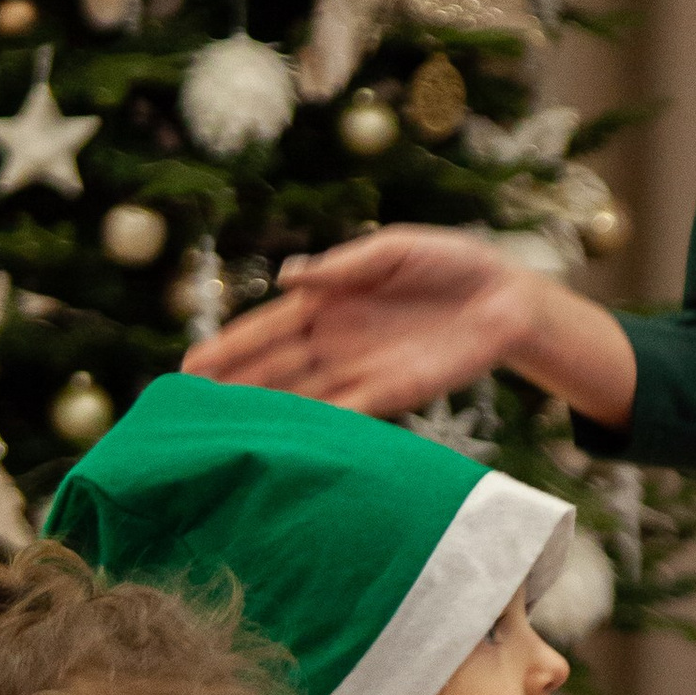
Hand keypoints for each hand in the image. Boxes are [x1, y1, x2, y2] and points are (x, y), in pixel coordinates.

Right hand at [190, 227, 539, 412]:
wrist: (505, 299)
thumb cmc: (449, 263)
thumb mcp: (395, 249)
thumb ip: (346, 266)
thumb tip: (289, 276)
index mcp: (328, 302)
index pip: (267, 328)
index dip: (230, 347)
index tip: (191, 367)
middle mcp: (334, 342)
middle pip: (273, 370)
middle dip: (233, 391)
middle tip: (190, 415)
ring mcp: (359, 372)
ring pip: (300, 399)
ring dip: (265, 417)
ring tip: (225, 437)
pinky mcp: (391, 397)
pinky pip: (344, 417)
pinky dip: (315, 430)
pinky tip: (284, 446)